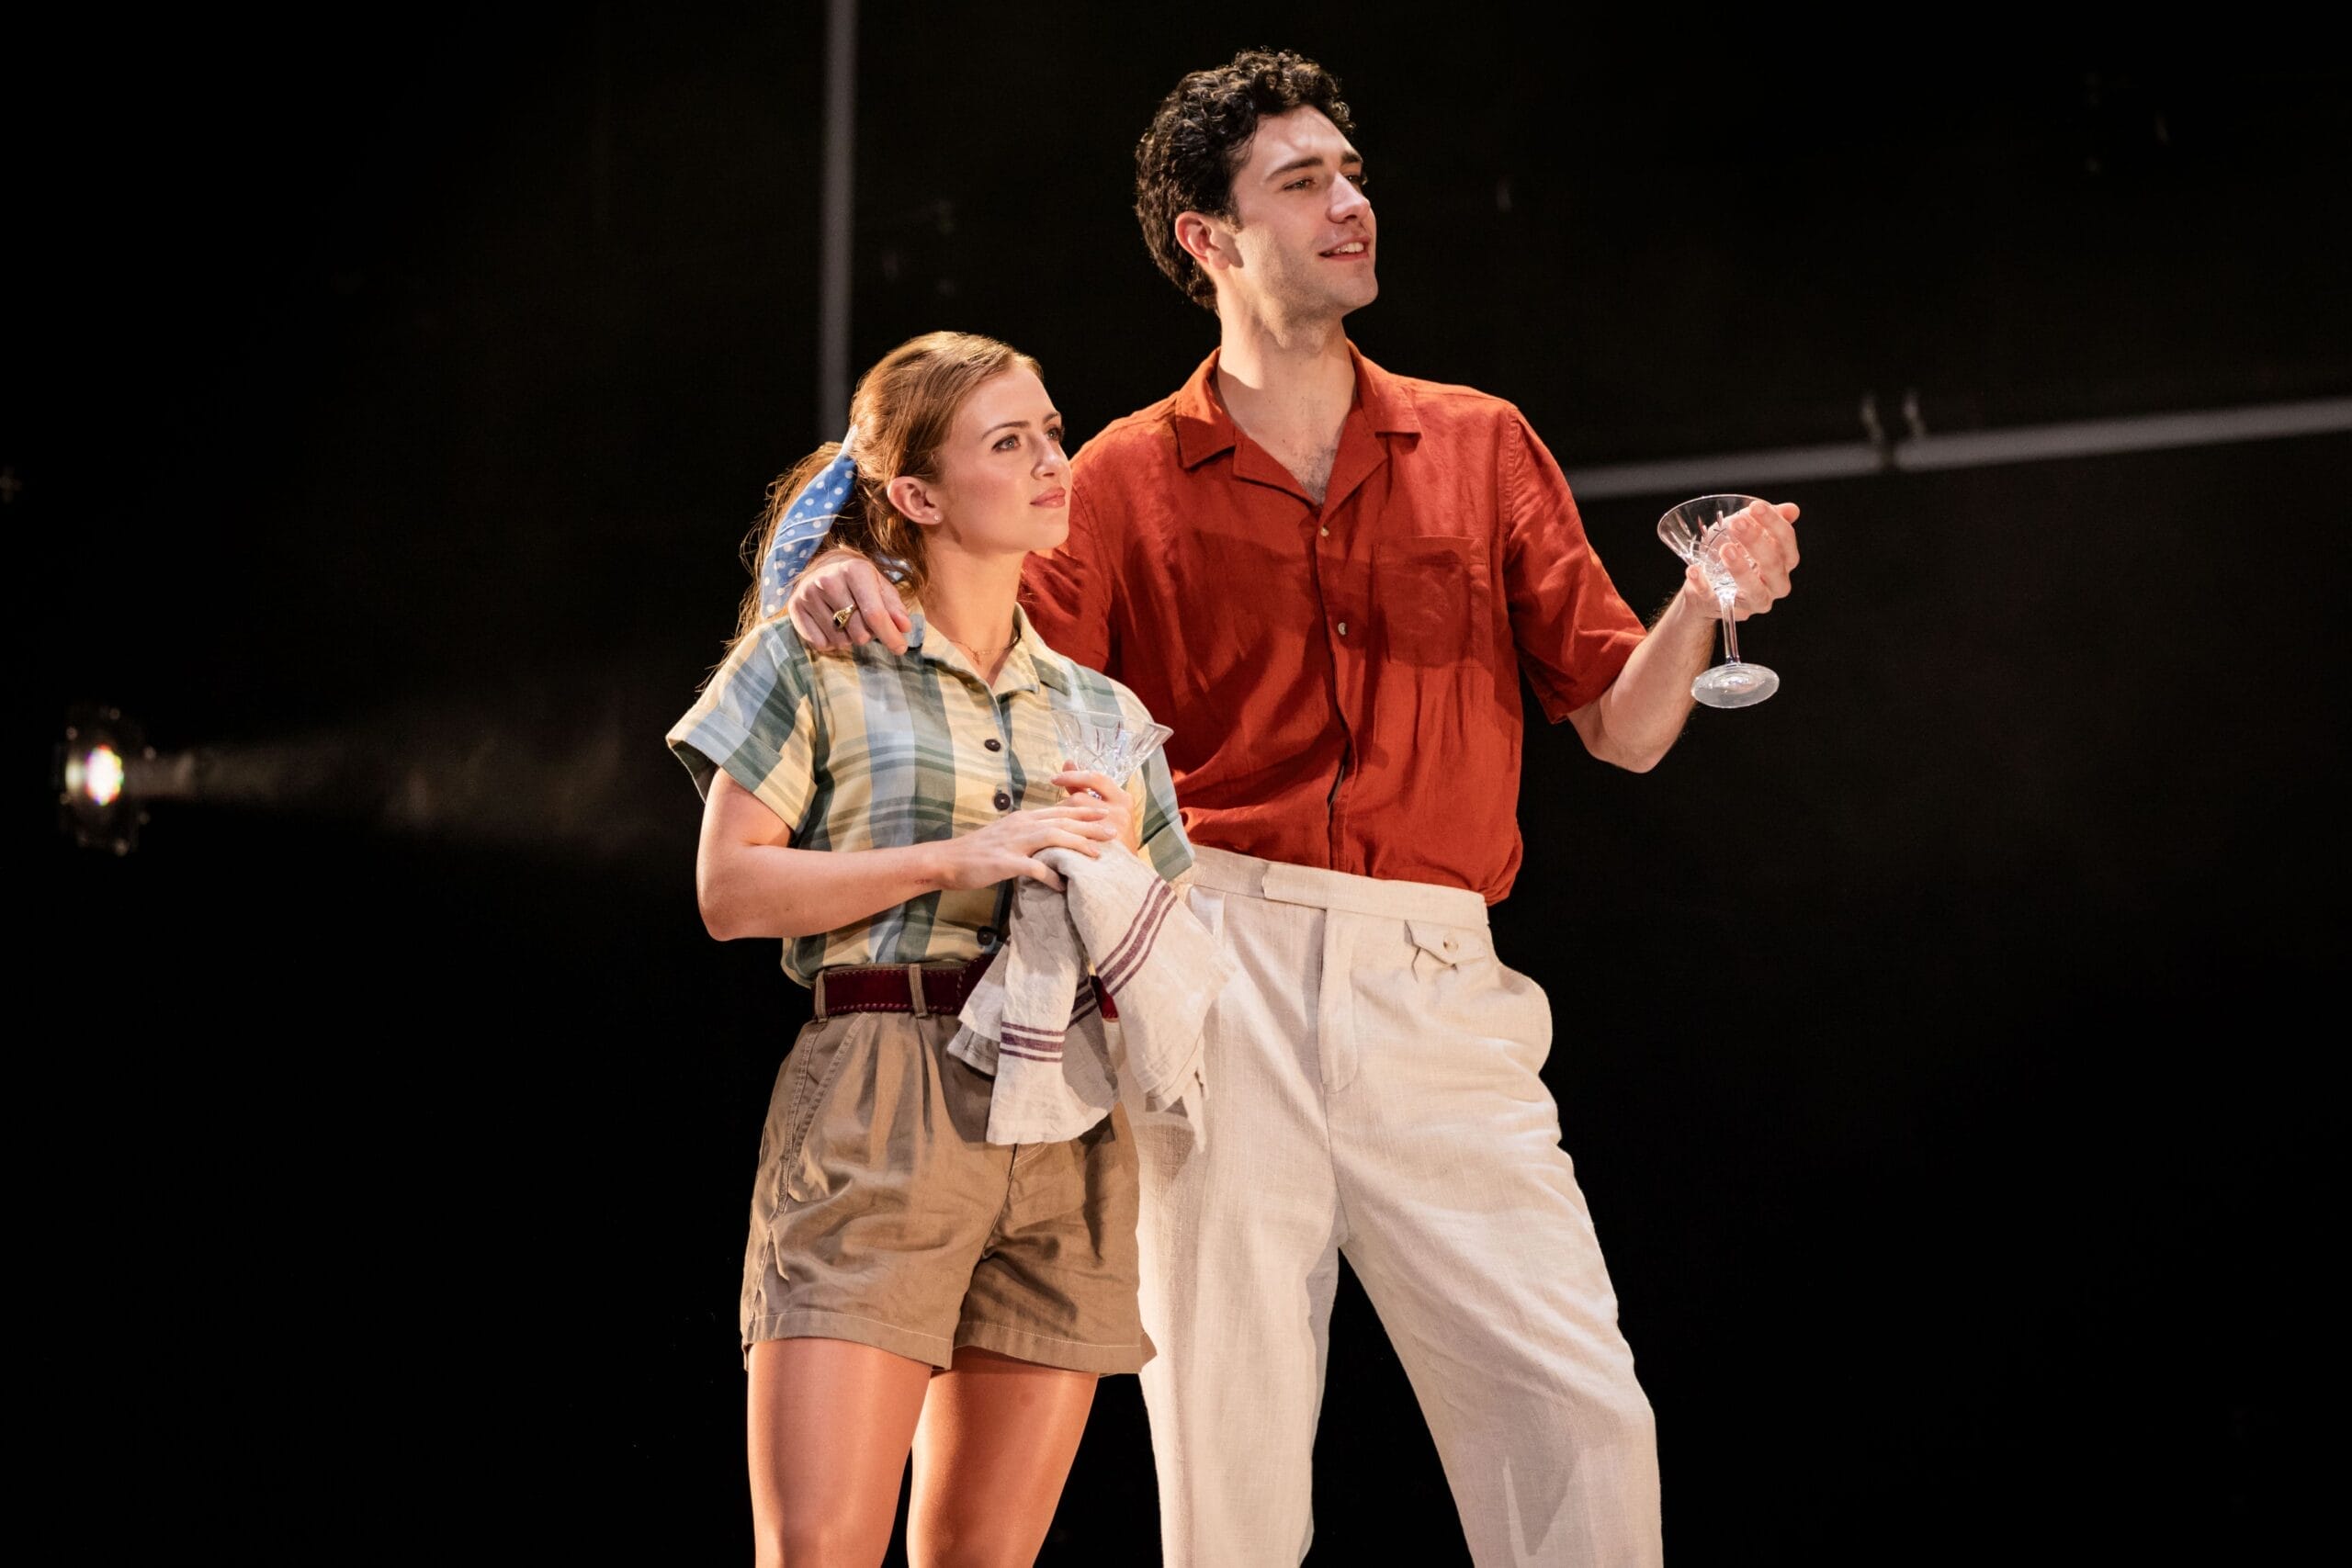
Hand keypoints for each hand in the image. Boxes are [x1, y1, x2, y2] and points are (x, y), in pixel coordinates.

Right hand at [787, 549, 913, 652]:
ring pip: (841, 641)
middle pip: (859, 632)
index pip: (874, 613)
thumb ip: (894, 608)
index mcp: (854, 570)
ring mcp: (809, 594)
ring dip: (849, 638)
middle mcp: (828, 580)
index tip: (900, 649)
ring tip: (845, 620)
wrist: (823, 569)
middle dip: (868, 634)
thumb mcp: (880, 587)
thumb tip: (904, 627)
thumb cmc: (859, 582)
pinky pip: (821, 644)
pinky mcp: (795, 608)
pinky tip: (830, 625)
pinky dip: (831, 642)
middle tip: (863, 620)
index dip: (890, 635)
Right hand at [935, 803, 1118, 892]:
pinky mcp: (1005, 861)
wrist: (947, 860)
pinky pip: (1035, 868)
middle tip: (1113, 830)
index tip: (1104, 812)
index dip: (1083, 810)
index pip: (1059, 811)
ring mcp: (1013, 842)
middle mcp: (1021, 825)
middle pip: (1062, 820)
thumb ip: (1028, 835)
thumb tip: (1049, 840)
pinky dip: (1052, 876)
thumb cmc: (976, 852)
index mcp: (1023, 818)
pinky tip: (1064, 885)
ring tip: (1097, 854)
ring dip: (1077, 844)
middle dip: (1090, 824)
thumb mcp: (1006, 836)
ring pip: (1053, 837)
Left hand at [1052, 761, 1140, 853]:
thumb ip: (1085, 788)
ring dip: (1061, 822)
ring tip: (1055, 830)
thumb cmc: (1113, 839)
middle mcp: (1120, 810)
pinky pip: (1073, 836)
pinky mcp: (1103, 846)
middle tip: (1052, 817)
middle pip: (1080, 799)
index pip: (1094, 778)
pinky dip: (1062, 837)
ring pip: (1074, 817)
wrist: (1126, 872)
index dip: (1072, 776)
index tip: (1054, 779)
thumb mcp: (1106, 809)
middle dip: (1063, 807)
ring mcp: (1113, 828)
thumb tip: (1068, 762)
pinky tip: (1055, 841)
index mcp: (1122, 798)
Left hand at [1677, 499, 1800, 622]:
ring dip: (1739, 568)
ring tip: (1724, 549)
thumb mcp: (1748, 533)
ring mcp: (1753, 601)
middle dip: (1755, 541)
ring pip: (1754, 589)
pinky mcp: (1727, 608)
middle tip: (1736, 523)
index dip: (1773, 523)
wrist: (1710, 584)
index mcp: (1785, 562)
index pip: (1786, 541)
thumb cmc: (1734, 554)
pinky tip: (1693, 570)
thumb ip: (1766, 520)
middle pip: (1773, 564)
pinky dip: (1703, 585)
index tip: (1755, 507)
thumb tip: (1791, 509)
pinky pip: (1716, 600)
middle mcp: (1776, 585)